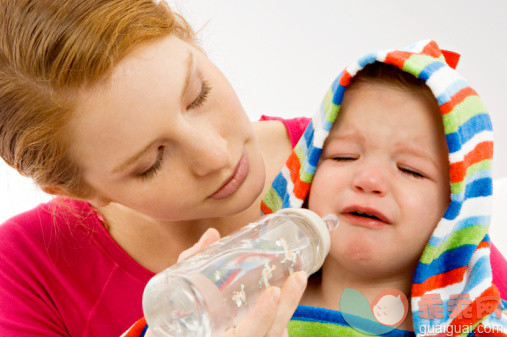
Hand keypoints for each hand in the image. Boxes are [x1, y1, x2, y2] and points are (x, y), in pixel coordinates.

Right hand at [146, 228, 307, 336]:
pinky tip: (282, 306)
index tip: (273, 293)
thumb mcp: (175, 292)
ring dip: (286, 313)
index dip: (262, 317)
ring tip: (296, 283)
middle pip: (267, 336)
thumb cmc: (168, 320)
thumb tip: (212, 235)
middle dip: (286, 307)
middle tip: (298, 277)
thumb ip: (191, 264)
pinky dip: (276, 326)